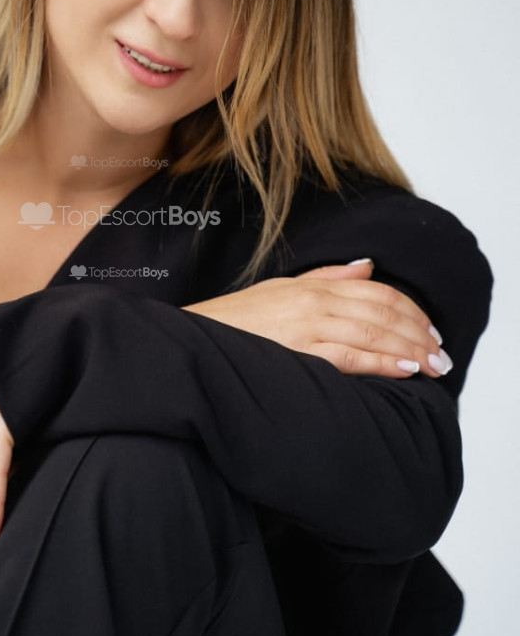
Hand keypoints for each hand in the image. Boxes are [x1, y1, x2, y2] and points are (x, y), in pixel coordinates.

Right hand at [184, 258, 452, 378]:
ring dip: (409, 348)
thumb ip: (325, 278)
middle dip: (418, 332)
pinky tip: (403, 368)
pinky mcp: (295, 353)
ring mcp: (304, 326)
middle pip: (381, 311)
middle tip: (442, 353)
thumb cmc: (233, 323)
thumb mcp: (280, 290)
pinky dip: (380, 361)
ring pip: (371, 332)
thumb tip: (366, 267)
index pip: (376, 293)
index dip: (409, 310)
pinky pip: (348, 356)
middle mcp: (312, 301)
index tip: (430, 330)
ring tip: (434, 365)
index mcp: (311, 287)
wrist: (193, 342)